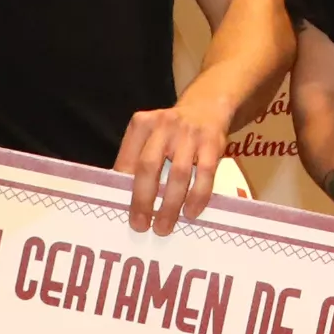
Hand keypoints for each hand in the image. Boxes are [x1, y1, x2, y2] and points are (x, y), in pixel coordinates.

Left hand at [116, 94, 236, 235]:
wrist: (207, 107)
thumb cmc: (172, 131)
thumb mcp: (150, 134)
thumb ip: (138, 158)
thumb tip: (126, 198)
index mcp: (141, 125)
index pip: (127, 160)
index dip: (123, 188)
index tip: (122, 211)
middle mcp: (163, 126)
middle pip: (149, 167)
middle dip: (143, 200)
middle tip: (141, 226)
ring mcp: (189, 133)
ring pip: (178, 174)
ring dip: (170, 205)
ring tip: (164, 227)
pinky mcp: (212, 142)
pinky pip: (205, 174)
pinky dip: (197, 196)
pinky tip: (191, 212)